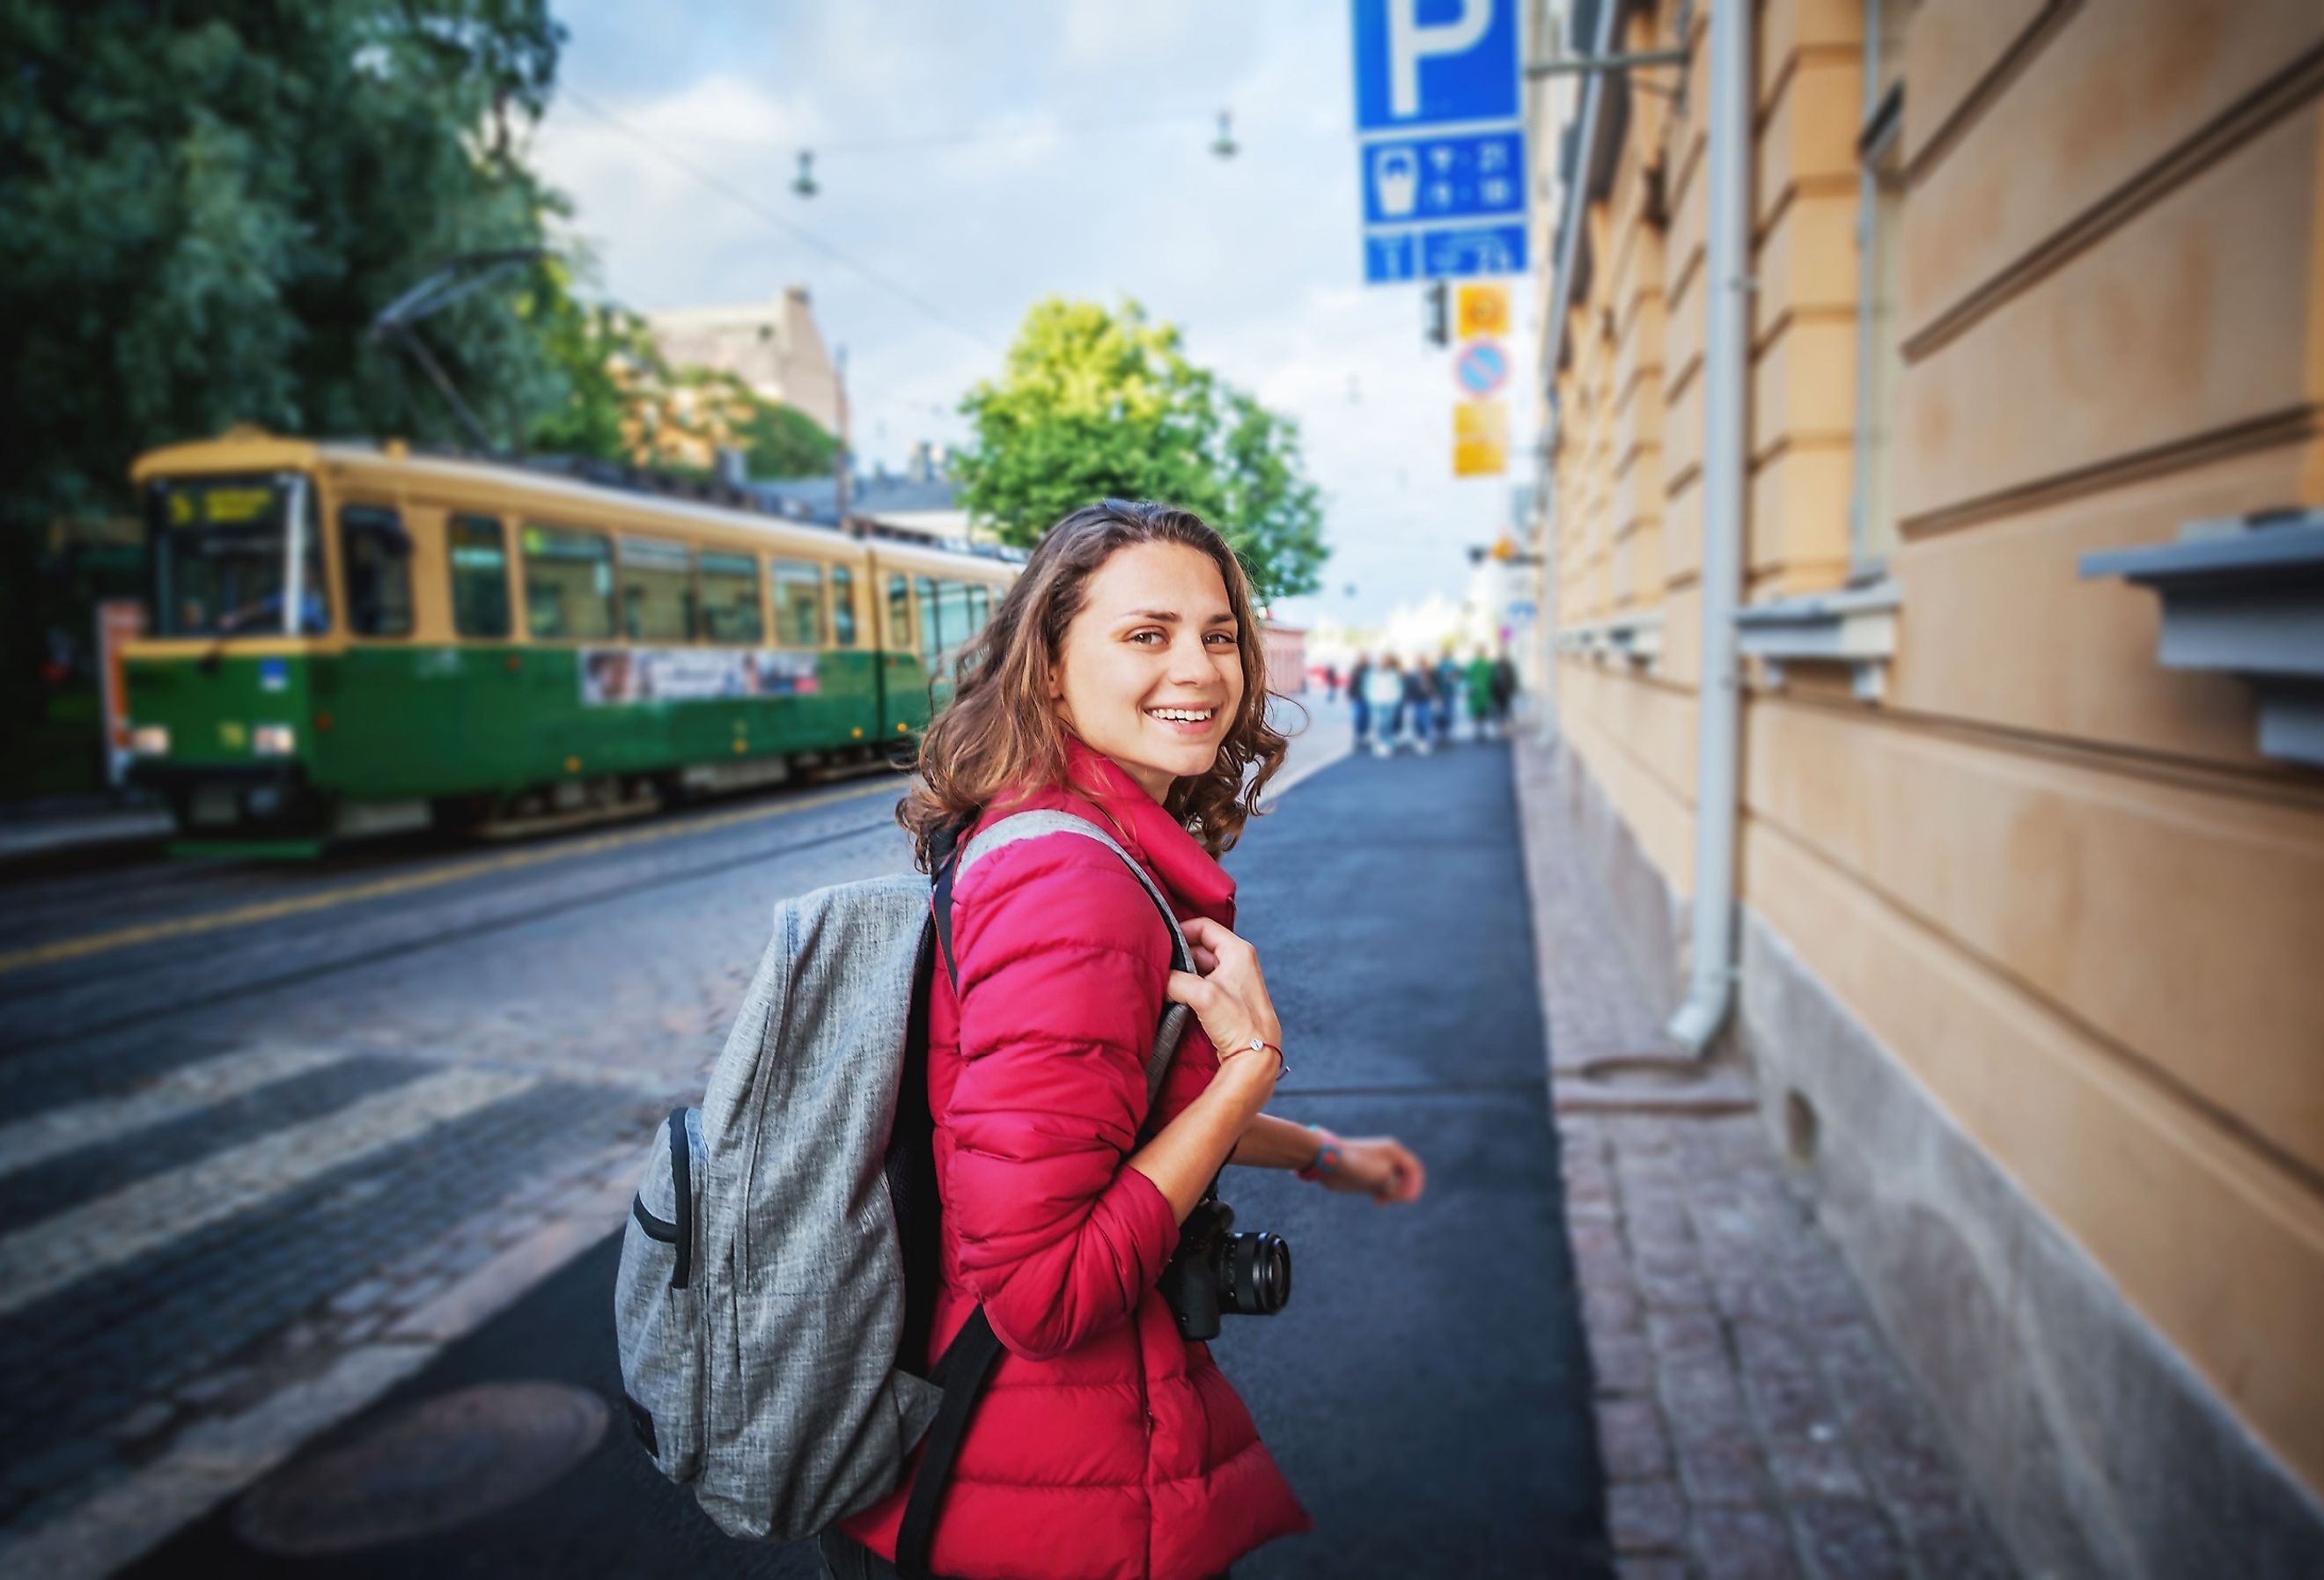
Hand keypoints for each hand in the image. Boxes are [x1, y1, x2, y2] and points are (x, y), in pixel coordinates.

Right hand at [1166, 917, 1282, 1112]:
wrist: (1255, 1056)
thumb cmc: (1238, 1022)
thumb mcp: (1202, 995)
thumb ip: (1175, 980)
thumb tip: (1158, 978)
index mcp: (1238, 950)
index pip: (1204, 926)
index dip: (1181, 931)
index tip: (1162, 942)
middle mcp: (1238, 961)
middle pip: (1201, 947)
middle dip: (1179, 955)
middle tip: (1160, 965)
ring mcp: (1234, 981)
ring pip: (1200, 967)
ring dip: (1182, 973)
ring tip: (1164, 981)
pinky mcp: (1228, 1000)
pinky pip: (1203, 984)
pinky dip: (1188, 987)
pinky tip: (1175, 996)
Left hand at [1319, 1135, 1426, 1205]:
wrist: (1328, 1161)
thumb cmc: (1356, 1166)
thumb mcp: (1382, 1177)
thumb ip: (1395, 1186)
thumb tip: (1396, 1192)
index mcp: (1394, 1151)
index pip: (1414, 1168)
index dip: (1416, 1184)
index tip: (1410, 1199)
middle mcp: (1387, 1156)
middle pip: (1405, 1176)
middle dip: (1403, 1190)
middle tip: (1393, 1200)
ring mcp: (1376, 1165)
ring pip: (1393, 1182)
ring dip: (1392, 1194)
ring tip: (1382, 1201)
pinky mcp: (1366, 1174)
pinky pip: (1381, 1185)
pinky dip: (1382, 1194)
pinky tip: (1376, 1201)